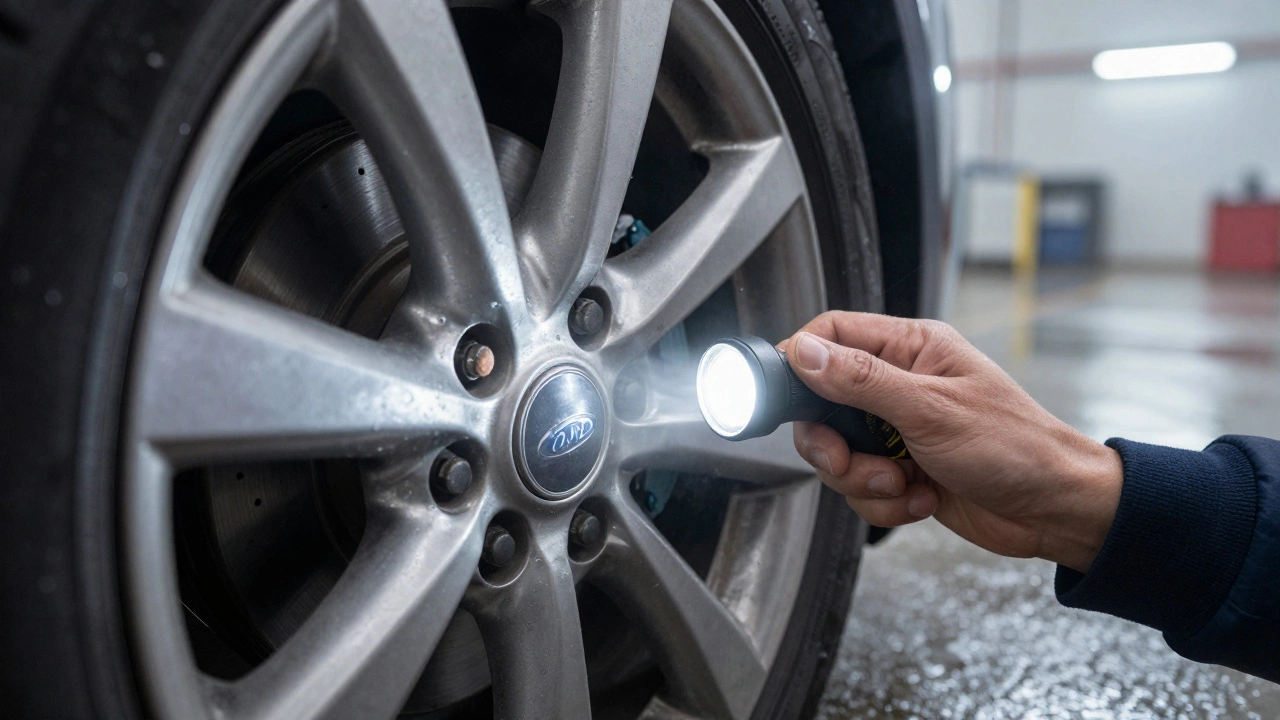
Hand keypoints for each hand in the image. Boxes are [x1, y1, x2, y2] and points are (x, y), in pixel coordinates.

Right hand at [782, 311, 1122, 572]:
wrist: (1055, 510)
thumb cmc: (1016, 447)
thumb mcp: (931, 409)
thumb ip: (862, 380)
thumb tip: (805, 353)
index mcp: (911, 349)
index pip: (833, 334)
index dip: (802, 361)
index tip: (788, 396)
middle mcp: (900, 385)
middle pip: (822, 403)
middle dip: (830, 443)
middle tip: (847, 459)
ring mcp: (898, 430)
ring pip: (837, 453)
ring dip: (861, 479)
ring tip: (903, 483)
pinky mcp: (901, 470)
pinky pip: (860, 486)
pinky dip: (884, 501)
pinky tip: (920, 499)